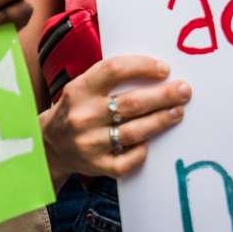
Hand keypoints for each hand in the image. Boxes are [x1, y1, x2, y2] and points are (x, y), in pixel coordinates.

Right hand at [41, 56, 189, 178]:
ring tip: (178, 111)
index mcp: (78, 90)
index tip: (164, 68)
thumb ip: (108, 79)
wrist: (48, 146)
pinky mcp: (97, 165)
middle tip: (184, 90)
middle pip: (132, 102)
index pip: (113, 70)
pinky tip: (150, 142)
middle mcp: (83, 116)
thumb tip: (152, 70)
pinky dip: (142, 152)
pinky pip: (128, 160)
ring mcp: (90, 143)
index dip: (142, 66)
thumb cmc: (73, 111)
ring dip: (161, 120)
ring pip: (135, 131)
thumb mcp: (80, 88)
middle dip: (164, 95)